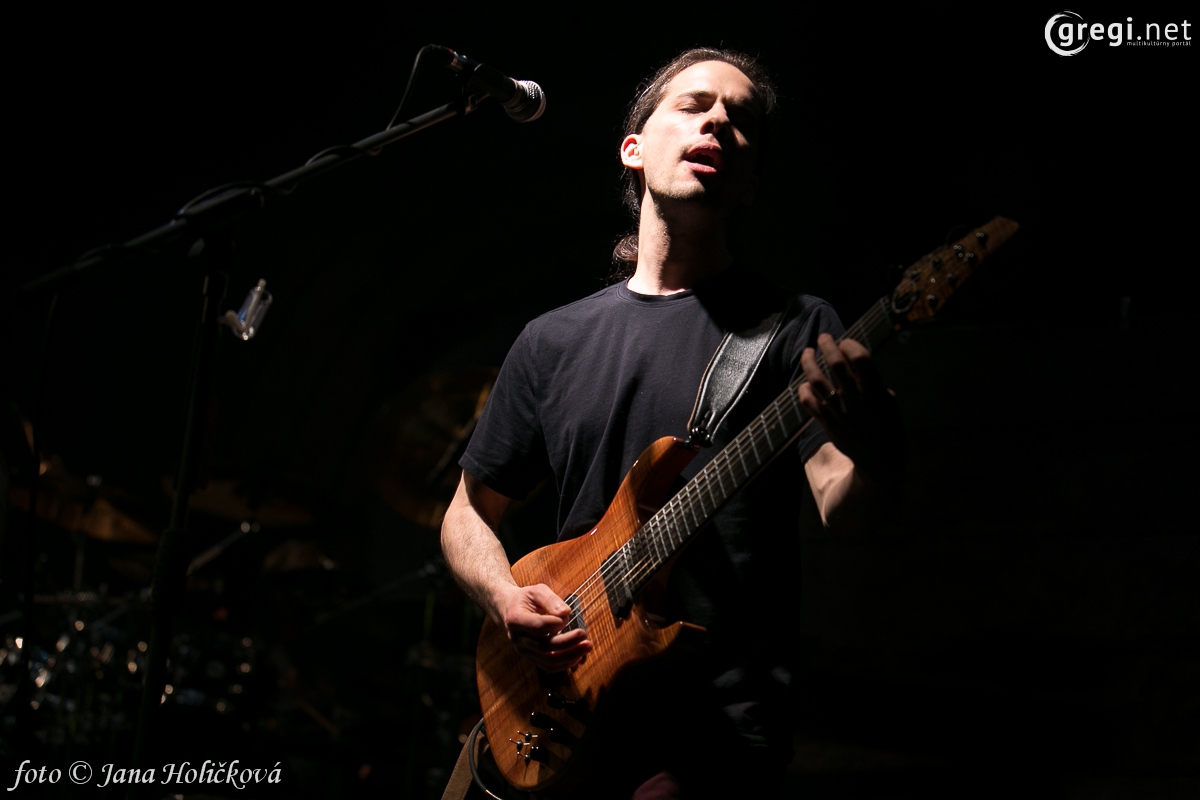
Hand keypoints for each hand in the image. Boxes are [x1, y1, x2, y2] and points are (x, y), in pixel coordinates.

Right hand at [497, 583, 591, 671]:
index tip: (568, 615)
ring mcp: (524, 650)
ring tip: (587, 647)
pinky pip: (549, 666)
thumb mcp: (537, 591)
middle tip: (585, 635)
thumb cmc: (526, 599)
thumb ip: (551, 599)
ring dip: (570, 656)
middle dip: (568, 642)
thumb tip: (565, 613)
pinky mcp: (532, 657)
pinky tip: (578, 655)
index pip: (538, 626)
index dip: (556, 623)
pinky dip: (565, 663)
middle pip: (545, 646)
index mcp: (516, 619)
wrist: (510, 610)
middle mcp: (518, 638)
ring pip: (548, 660)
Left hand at [797, 334, 903, 482]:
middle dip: (828, 346)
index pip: (861, 359)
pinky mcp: (827, 423)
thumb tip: (855, 363)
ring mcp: (839, 412)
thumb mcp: (889, 404)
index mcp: (876, 393)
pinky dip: (804, 389)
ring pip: (817, 381)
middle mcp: (856, 400)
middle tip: (824, 337)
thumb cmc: (887, 428)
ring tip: (807, 353)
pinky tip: (805, 383)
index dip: (851, 345)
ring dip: (809, 363)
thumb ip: (873, 383)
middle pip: (836, 365)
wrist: (879, 462)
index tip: (846, 341)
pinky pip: (809, 402)